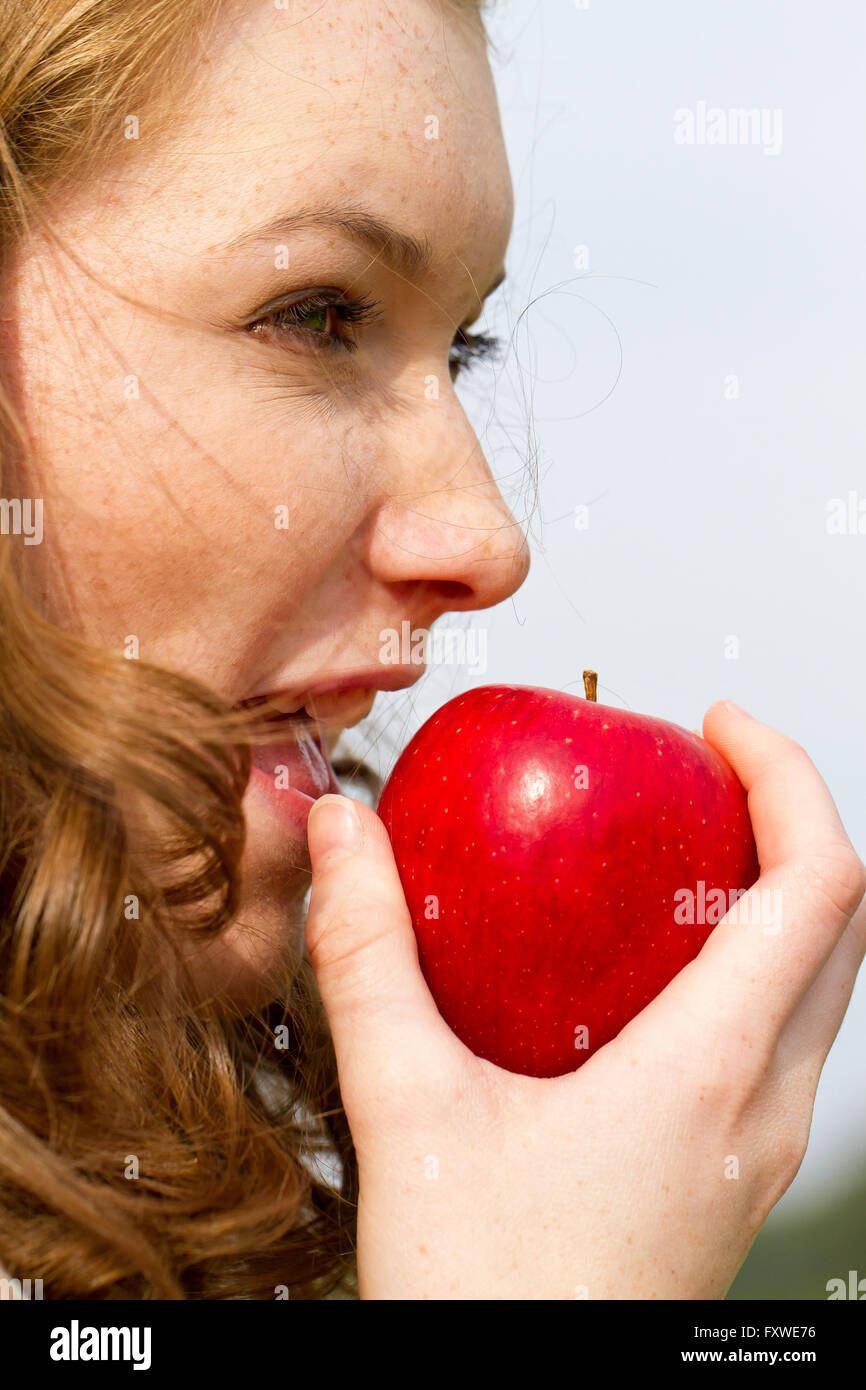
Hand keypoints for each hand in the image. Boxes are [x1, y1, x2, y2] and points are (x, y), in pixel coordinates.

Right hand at [305, 702, 865, 1298]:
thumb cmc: (484, 1301)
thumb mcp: (406, 1112)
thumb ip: (369, 958)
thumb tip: (345, 839)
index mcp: (709, 1077)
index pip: (819, 886)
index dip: (789, 777)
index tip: (722, 725)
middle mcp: (763, 1113)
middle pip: (841, 927)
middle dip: (793, 820)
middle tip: (708, 768)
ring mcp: (760, 1154)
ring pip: (821, 988)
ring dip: (780, 893)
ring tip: (683, 847)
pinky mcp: (733, 1180)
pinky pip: (781, 1039)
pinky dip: (748, 963)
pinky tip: (646, 968)